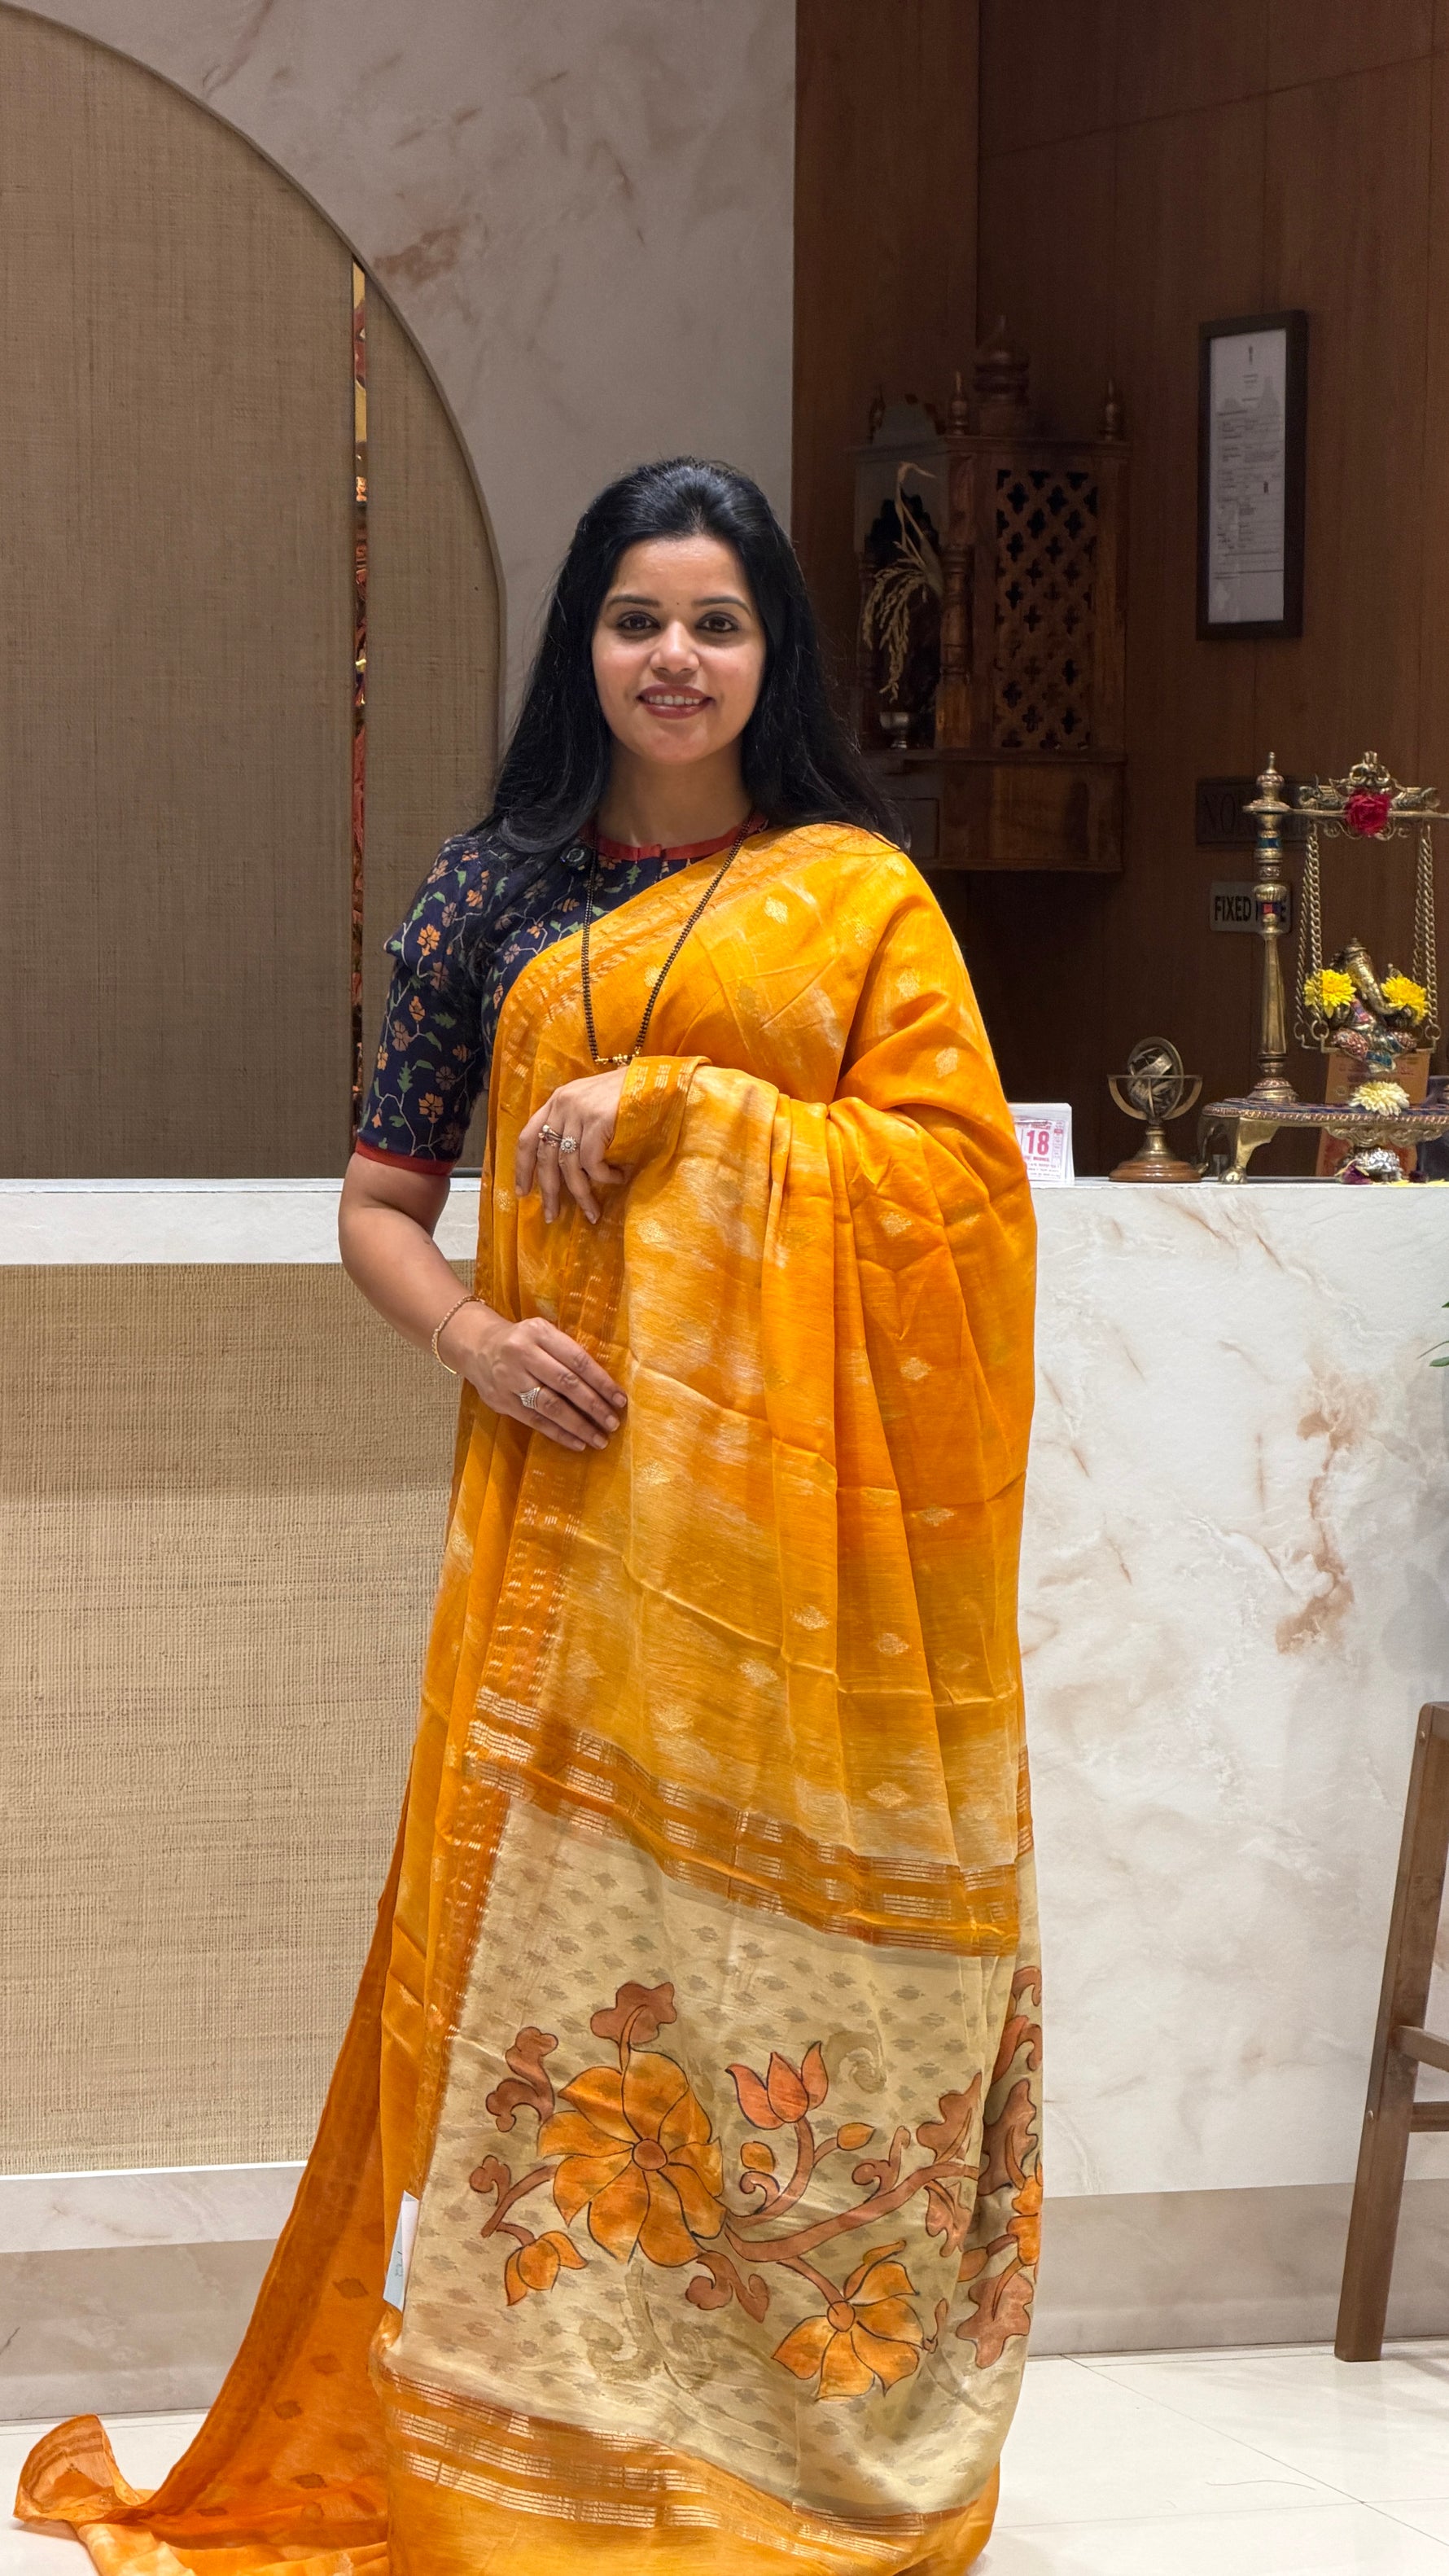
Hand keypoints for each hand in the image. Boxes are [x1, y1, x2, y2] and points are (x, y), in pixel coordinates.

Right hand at [439, 1304, 626, 1453]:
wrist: (476, 1346)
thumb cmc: (522, 1341)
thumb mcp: (542, 1333)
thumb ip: (567, 1352)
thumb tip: (604, 1385)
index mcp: (539, 1333)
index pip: (577, 1360)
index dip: (601, 1381)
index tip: (620, 1400)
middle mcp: (522, 1354)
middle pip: (565, 1383)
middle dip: (593, 1406)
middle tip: (613, 1423)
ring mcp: (509, 1379)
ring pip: (550, 1406)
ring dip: (578, 1425)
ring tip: (599, 1438)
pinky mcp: (501, 1400)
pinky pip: (534, 1421)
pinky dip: (558, 1433)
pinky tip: (577, 1443)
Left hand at [516, 1067, 628, 1223]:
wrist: (655, 1078)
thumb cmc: (628, 1095)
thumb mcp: (592, 1105)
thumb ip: (575, 1126)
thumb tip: (567, 1167)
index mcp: (557, 1101)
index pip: (528, 1138)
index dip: (522, 1168)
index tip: (522, 1192)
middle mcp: (562, 1105)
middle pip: (545, 1157)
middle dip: (548, 1191)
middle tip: (551, 1216)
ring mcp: (579, 1112)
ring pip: (569, 1166)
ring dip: (581, 1194)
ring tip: (592, 1212)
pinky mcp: (597, 1120)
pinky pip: (591, 1162)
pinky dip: (603, 1177)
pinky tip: (618, 1179)